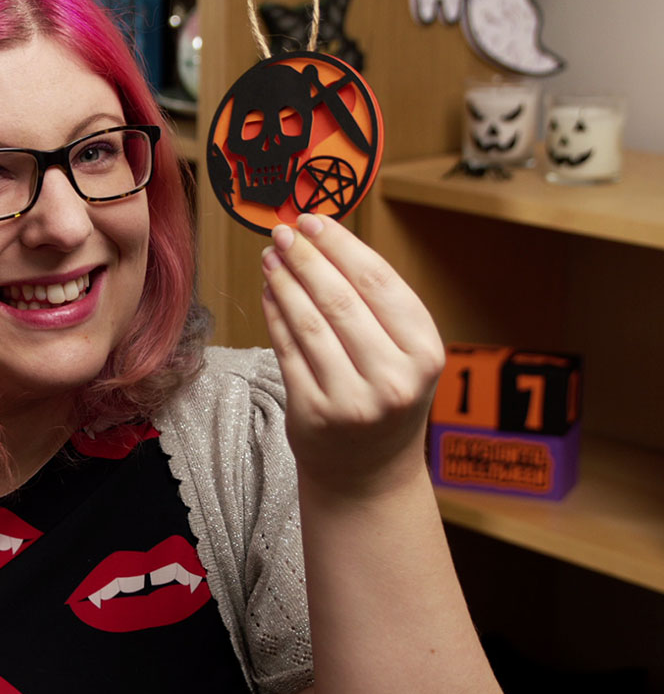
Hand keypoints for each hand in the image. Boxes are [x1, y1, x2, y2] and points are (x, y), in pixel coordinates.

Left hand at [260, 214, 444, 495]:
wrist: (369, 473)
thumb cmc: (386, 397)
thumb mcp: (405, 354)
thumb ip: (377, 305)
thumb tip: (326, 240)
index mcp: (425, 352)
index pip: (379, 283)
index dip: (341, 246)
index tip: (315, 220)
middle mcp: (393, 378)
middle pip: (340, 300)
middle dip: (306, 258)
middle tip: (284, 232)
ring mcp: (351, 400)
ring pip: (308, 324)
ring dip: (284, 283)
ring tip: (271, 257)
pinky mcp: (313, 414)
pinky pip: (287, 352)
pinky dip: (274, 316)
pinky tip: (269, 292)